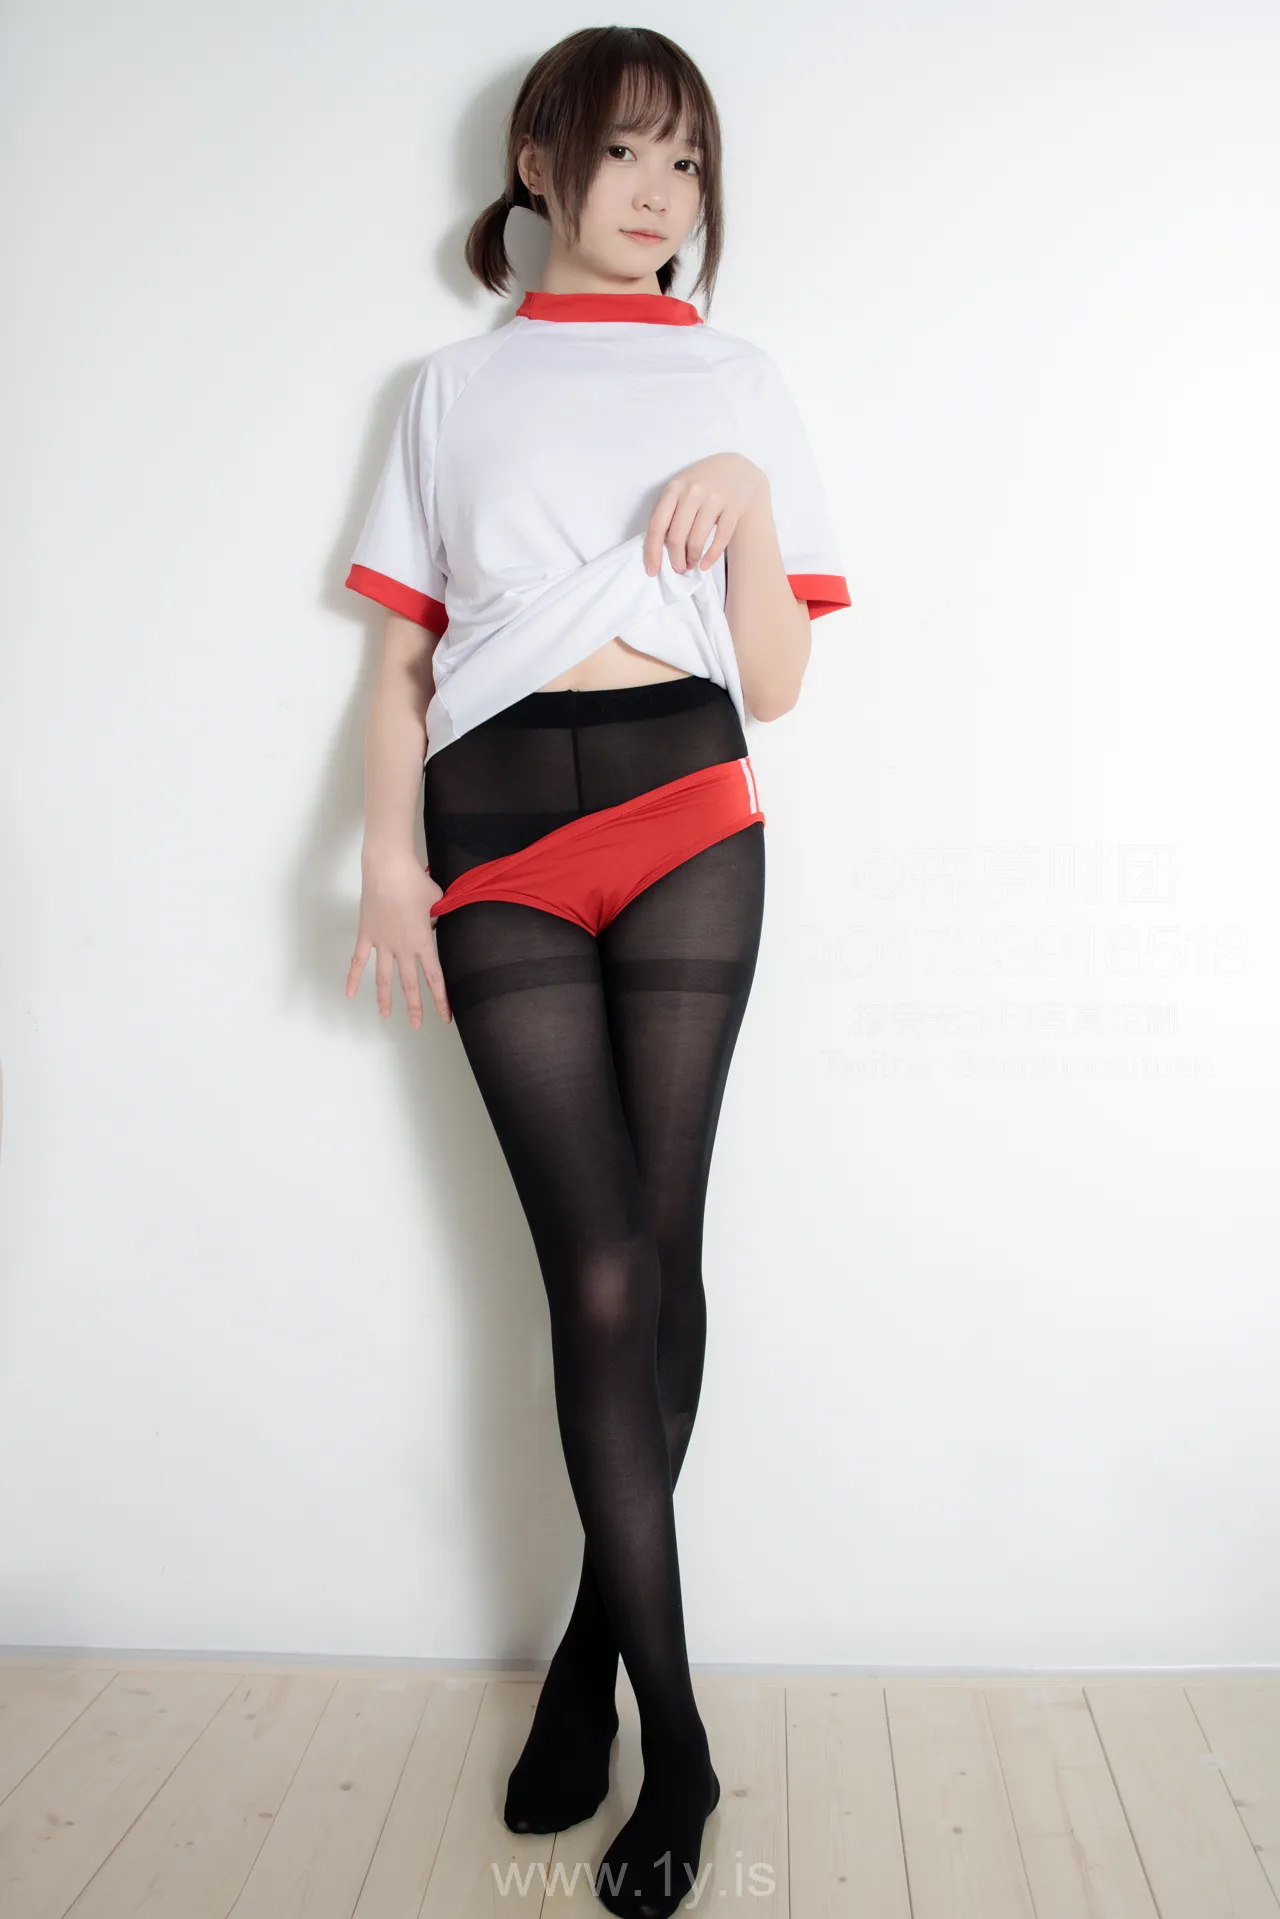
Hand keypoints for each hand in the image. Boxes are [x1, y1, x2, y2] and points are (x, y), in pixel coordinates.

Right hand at [346, 851, 450, 1027]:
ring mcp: (382, 943)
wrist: (388, 869)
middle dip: (415, 1007)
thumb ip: (437, 916)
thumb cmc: (415, 881)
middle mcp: (402, 948)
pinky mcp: (366, 935)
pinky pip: (358, 961)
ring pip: (384, 978)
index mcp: (423, 942)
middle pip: (409, 984)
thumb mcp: (437, 901)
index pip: (434, 978)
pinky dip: (353, 978)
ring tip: (386, 1016)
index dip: (440, 999)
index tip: (445, 1016)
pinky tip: (350, 994)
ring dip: (385, 998)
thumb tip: (432, 922)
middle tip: (418, 1025)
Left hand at [643, 453, 766, 577]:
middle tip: (678, 568)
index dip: (652, 552)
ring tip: (692, 564)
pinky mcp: (733, 507)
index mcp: (674, 488)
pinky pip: (720, 538)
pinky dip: (711, 556)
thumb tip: (658, 549)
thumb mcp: (681, 489)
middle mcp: (692, 492)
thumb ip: (669, 512)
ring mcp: (714, 498)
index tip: (652, 570)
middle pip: (676, 537)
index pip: (656, 525)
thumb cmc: (702, 484)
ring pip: (697, 540)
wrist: (736, 469)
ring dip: (692, 559)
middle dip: (675, 560)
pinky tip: (705, 564)